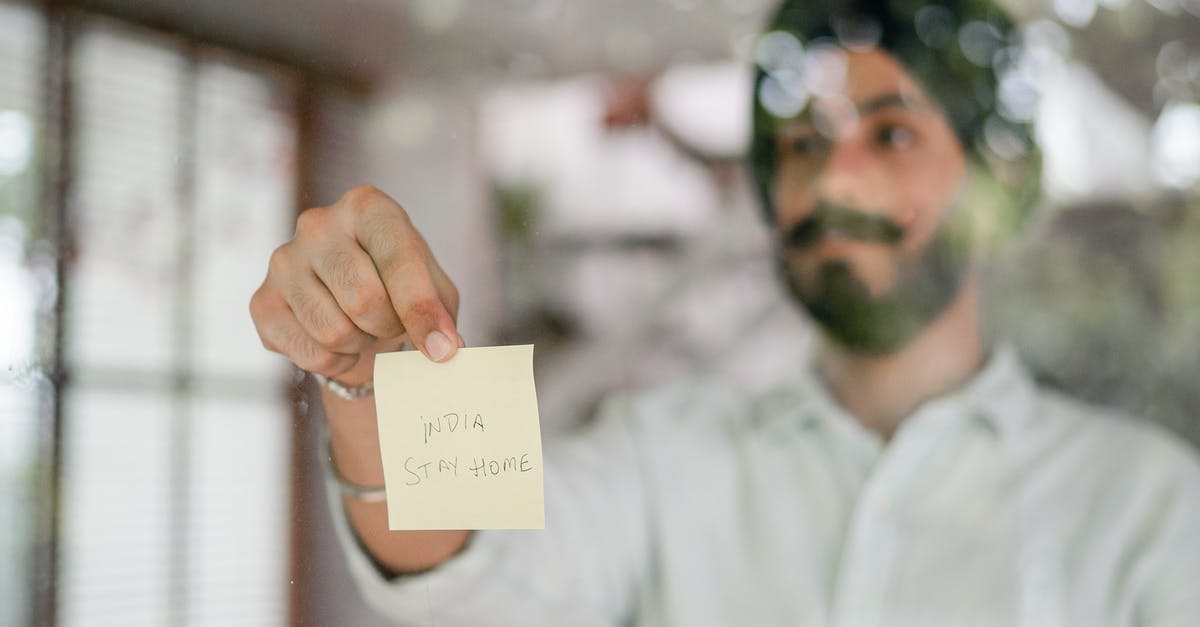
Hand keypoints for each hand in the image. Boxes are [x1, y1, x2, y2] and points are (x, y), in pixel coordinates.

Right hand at [250, 185, 461, 381]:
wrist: (353, 304)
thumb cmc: (400, 288)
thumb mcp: (434, 286)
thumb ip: (439, 312)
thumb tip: (443, 349)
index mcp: (366, 206)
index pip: (398, 260)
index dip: (423, 310)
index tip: (444, 349)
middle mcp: (317, 224)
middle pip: (362, 299)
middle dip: (389, 326)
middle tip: (394, 324)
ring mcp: (283, 261)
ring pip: (333, 331)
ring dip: (361, 344)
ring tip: (365, 328)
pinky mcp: (262, 301)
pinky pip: (311, 354)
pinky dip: (336, 362)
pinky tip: (340, 342)